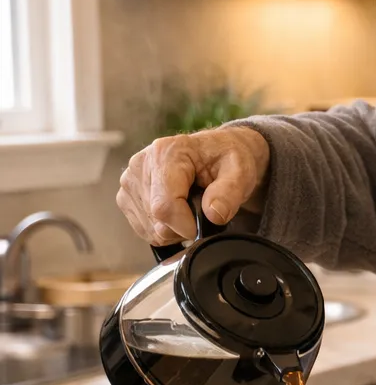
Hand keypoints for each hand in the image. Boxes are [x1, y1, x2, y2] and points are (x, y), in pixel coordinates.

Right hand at [117, 126, 271, 245]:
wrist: (217, 154)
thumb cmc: (226, 159)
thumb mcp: (240, 171)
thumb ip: (229, 193)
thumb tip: (213, 214)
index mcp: (166, 153)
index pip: (164, 206)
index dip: (186, 226)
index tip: (205, 227)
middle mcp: (141, 165)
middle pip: (157, 221)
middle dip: (184, 227)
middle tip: (203, 211)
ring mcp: (130, 182)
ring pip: (150, 230)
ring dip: (174, 230)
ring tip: (191, 208)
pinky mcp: (127, 197)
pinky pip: (145, 231)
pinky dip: (164, 231)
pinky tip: (178, 213)